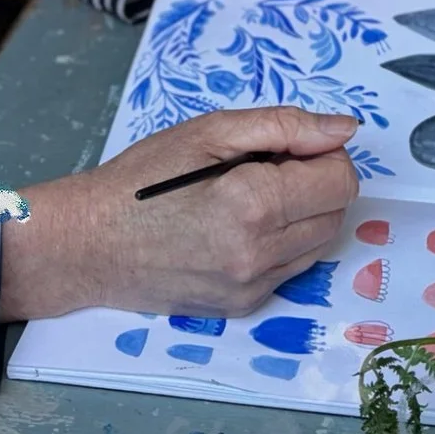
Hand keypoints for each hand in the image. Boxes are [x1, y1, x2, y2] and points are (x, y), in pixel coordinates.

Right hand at [0, 107, 359, 321]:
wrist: (90, 246)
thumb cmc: (142, 180)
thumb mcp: (207, 132)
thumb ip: (283, 126)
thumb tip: (344, 130)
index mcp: (252, 203)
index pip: (340, 180)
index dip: (323, 154)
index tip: (287, 146)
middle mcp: (260, 254)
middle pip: (337, 213)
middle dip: (316, 183)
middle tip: (267, 167)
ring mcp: (253, 287)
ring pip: (320, 244)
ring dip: (303, 214)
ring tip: (250, 196)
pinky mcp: (244, 307)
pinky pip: (291, 268)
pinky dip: (281, 243)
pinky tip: (238, 227)